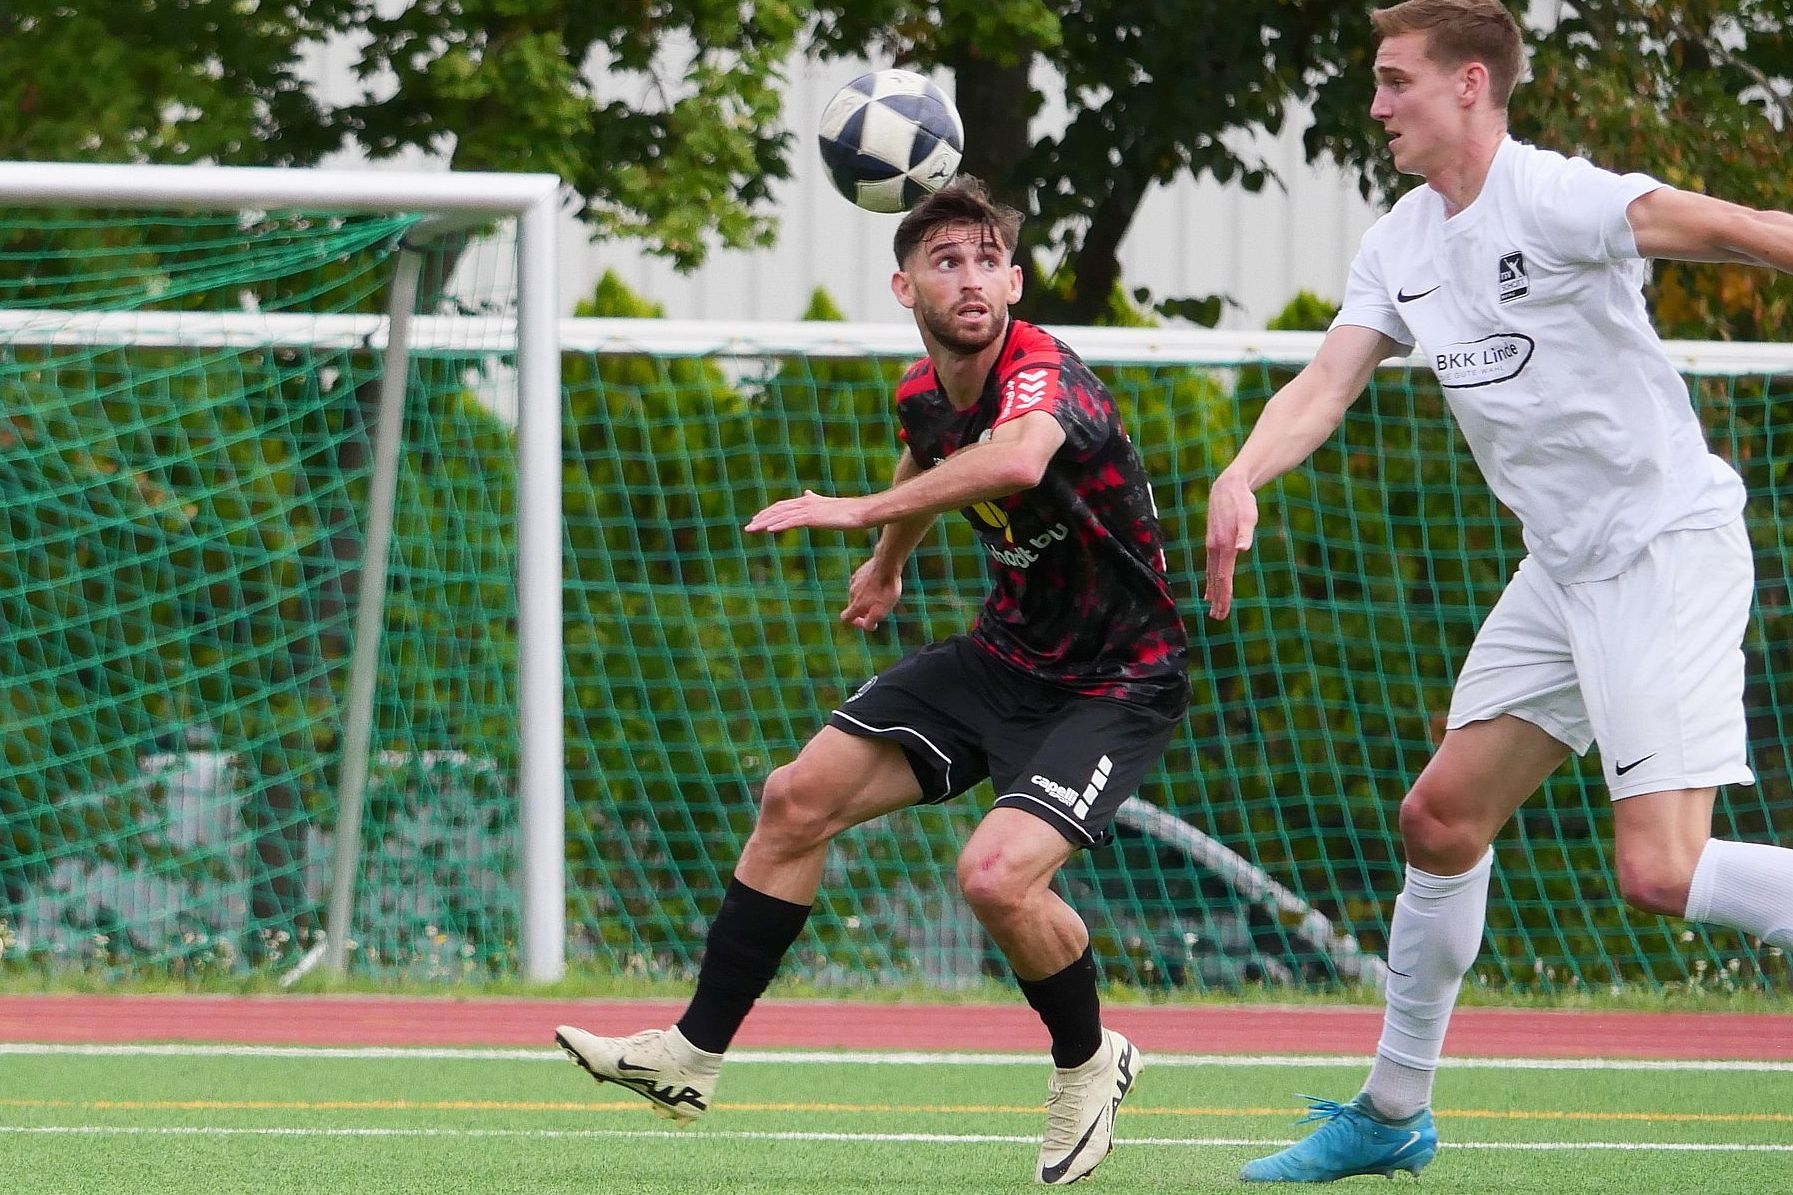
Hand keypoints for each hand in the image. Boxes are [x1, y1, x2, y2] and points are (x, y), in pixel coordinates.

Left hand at [745, 490, 869, 533]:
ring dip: (764, 523)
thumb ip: (814, 499)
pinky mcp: (812, 517)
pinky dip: (779, 525)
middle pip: (777, 509)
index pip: (782, 506)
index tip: (756, 520)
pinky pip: (792, 521)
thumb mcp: (826, 504)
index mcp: (806, 500)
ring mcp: (808, 510)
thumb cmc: (846, 511)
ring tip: (752, 529)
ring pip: (781, 516)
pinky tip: (769, 531)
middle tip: (748, 527)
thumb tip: (807, 493)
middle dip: (761, 518)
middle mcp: (804, 502)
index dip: (767, 513)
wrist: (859, 512)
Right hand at [841, 559, 900, 631]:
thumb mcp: (881, 611)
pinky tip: (880, 583)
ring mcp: (855, 580)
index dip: (854, 623)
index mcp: (856, 604)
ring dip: (867, 596)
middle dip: (864, 609)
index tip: (867, 621)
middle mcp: (852, 592)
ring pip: (858, 593)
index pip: (845, 618)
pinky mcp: (860, 571)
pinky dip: (868, 585)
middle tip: (879, 607)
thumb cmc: (886, 589)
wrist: (887, 564)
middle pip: (853, 605)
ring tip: (882, 594)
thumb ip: (871, 621)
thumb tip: (867, 627)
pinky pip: (862, 582)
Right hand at [1202, 473, 1257, 620]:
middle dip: (1217, 600)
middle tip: (1218, 618)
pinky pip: (1211, 566)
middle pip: (1216, 580)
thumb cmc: (1242, 502)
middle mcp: (1214, 548)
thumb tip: (1242, 549)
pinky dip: (1211, 580)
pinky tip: (1211, 587)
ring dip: (1213, 592)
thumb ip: (1246, 533)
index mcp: (1224, 546)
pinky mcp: (1213, 542)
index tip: (1222, 612)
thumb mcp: (1249, 516)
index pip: (1223, 577)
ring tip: (1213, 609)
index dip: (1224, 596)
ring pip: (1212, 574)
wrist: (1227, 487)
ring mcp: (1211, 546)